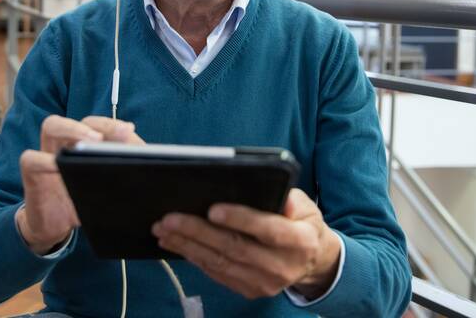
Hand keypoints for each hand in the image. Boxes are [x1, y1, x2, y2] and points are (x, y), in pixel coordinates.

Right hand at [17, 115, 143, 254]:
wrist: (58, 226)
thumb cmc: (86, 198)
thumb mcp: (108, 183)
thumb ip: (123, 166)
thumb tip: (146, 159)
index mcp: (85, 141)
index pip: (97, 123)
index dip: (112, 125)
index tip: (129, 131)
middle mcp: (66, 141)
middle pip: (81, 115)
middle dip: (91, 124)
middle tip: (105, 137)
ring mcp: (47, 153)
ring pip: (51, 126)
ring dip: (71, 130)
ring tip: (89, 143)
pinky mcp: (32, 174)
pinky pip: (31, 159)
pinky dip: (44, 161)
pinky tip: (58, 168)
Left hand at [152, 188, 340, 299]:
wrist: (312, 261)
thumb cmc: (301, 223)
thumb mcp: (305, 205)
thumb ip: (288, 197)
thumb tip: (264, 187)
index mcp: (300, 241)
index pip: (268, 230)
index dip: (241, 219)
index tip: (213, 209)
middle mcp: (282, 266)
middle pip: (235, 248)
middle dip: (198, 231)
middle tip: (170, 218)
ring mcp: (265, 283)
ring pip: (220, 263)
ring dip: (187, 245)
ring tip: (163, 229)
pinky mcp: (250, 290)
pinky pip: (217, 273)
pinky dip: (194, 257)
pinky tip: (176, 243)